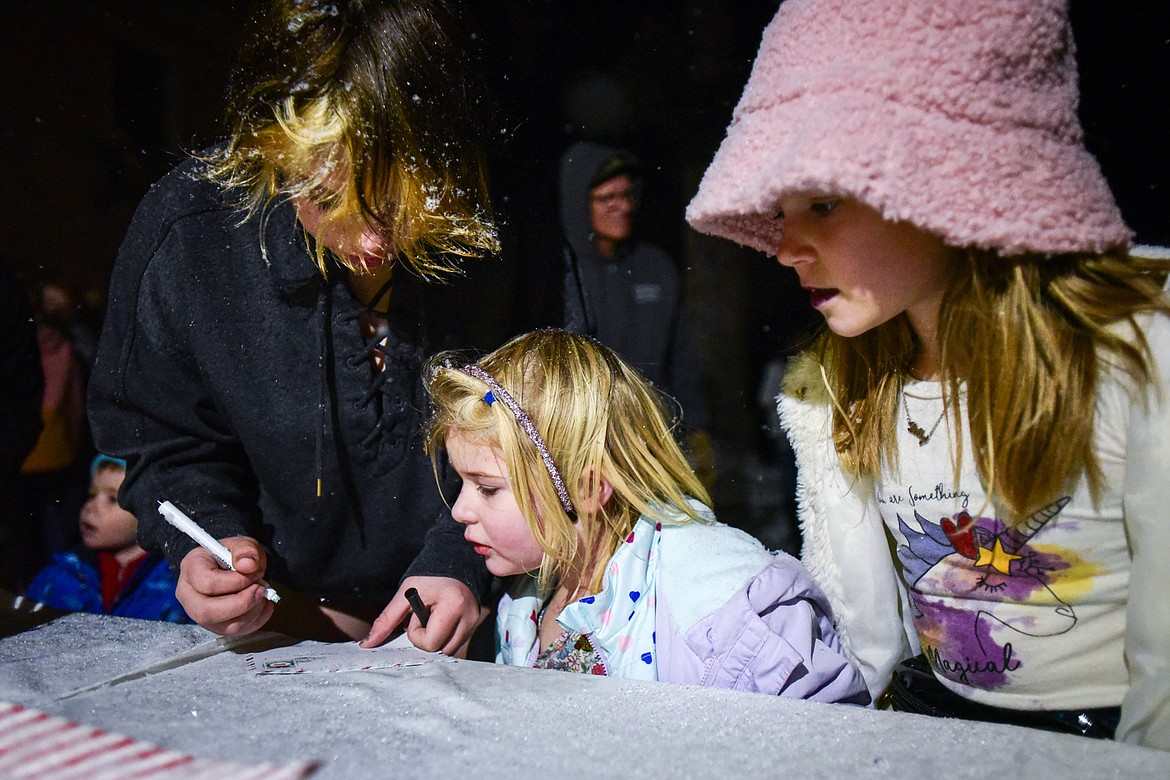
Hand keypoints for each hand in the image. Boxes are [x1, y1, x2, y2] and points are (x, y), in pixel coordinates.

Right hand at [176, 536, 274, 635]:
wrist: (230, 565)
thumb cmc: (232, 555)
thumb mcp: (241, 544)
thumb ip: (245, 550)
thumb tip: (248, 565)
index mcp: (191, 569)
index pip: (208, 583)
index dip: (236, 581)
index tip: (254, 573)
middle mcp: (189, 595)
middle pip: (207, 612)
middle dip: (241, 604)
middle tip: (260, 590)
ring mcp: (200, 614)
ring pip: (224, 626)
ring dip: (252, 612)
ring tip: (263, 595)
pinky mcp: (215, 625)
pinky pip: (235, 632)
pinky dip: (256, 621)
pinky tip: (263, 605)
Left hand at [360, 576, 486, 654]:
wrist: (453, 562)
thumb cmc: (429, 577)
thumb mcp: (405, 594)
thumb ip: (386, 620)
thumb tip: (367, 644)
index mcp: (452, 606)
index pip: (430, 643)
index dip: (417, 633)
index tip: (417, 616)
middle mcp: (469, 617)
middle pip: (440, 651)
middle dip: (427, 639)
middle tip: (426, 617)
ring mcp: (474, 622)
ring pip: (448, 651)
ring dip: (436, 640)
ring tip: (434, 619)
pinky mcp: (476, 624)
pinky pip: (456, 644)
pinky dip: (444, 638)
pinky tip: (442, 621)